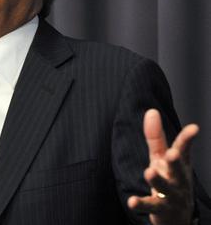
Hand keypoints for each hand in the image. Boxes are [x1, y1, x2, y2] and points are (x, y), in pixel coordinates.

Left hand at [128, 109, 197, 224]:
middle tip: (172, 154)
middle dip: (176, 162)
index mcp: (179, 165)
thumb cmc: (169, 179)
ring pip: (165, 188)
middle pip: (178, 170)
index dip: (187, 139)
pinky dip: (141, 204)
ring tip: (149, 172)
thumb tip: (151, 111)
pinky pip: (150, 206)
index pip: (184, 150)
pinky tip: (132, 201)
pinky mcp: (160, 209)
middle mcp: (178, 180)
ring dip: (158, 181)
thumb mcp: (161, 157)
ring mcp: (171, 195)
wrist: (176, 215)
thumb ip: (156, 137)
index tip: (194, 128)